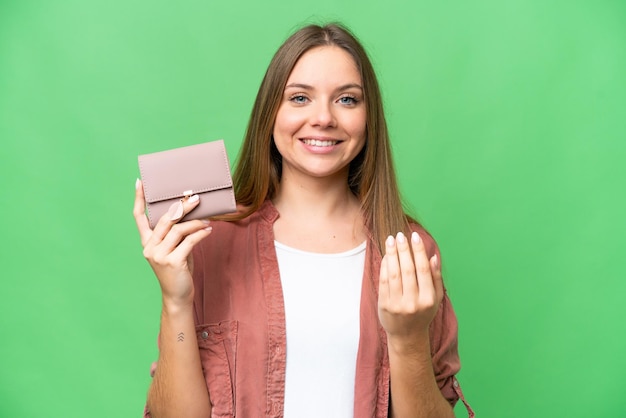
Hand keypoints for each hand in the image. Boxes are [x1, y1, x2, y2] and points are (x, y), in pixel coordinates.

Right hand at [133, 179, 212, 308]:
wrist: (178, 295)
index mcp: (147, 242)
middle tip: (196, 198)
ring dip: (196, 222)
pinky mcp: (172, 262)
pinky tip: (208, 231)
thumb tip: (190, 212)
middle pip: (164, 219)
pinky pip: (189, 242)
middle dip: (181, 207)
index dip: (138, 199)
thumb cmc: (178, 269)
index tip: (139, 183)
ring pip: (178, 230)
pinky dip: (200, 234)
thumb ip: (176, 234)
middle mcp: (149, 247)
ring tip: (208, 219)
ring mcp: (159, 255)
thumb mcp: (174, 249)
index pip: (138, 217)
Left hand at [378, 231, 443, 349]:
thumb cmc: (423, 313)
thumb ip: (435, 277)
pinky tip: (386, 255)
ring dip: (392, 254)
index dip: (418, 251)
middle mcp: (413, 302)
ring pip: (394, 274)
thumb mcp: (436, 298)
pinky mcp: (384, 305)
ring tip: (391, 240)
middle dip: (403, 249)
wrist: (407, 336)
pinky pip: (383, 281)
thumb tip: (433, 256)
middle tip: (400, 235)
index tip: (415, 236)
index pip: (423, 270)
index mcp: (428, 299)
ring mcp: (397, 304)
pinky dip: (384, 266)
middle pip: (407, 270)